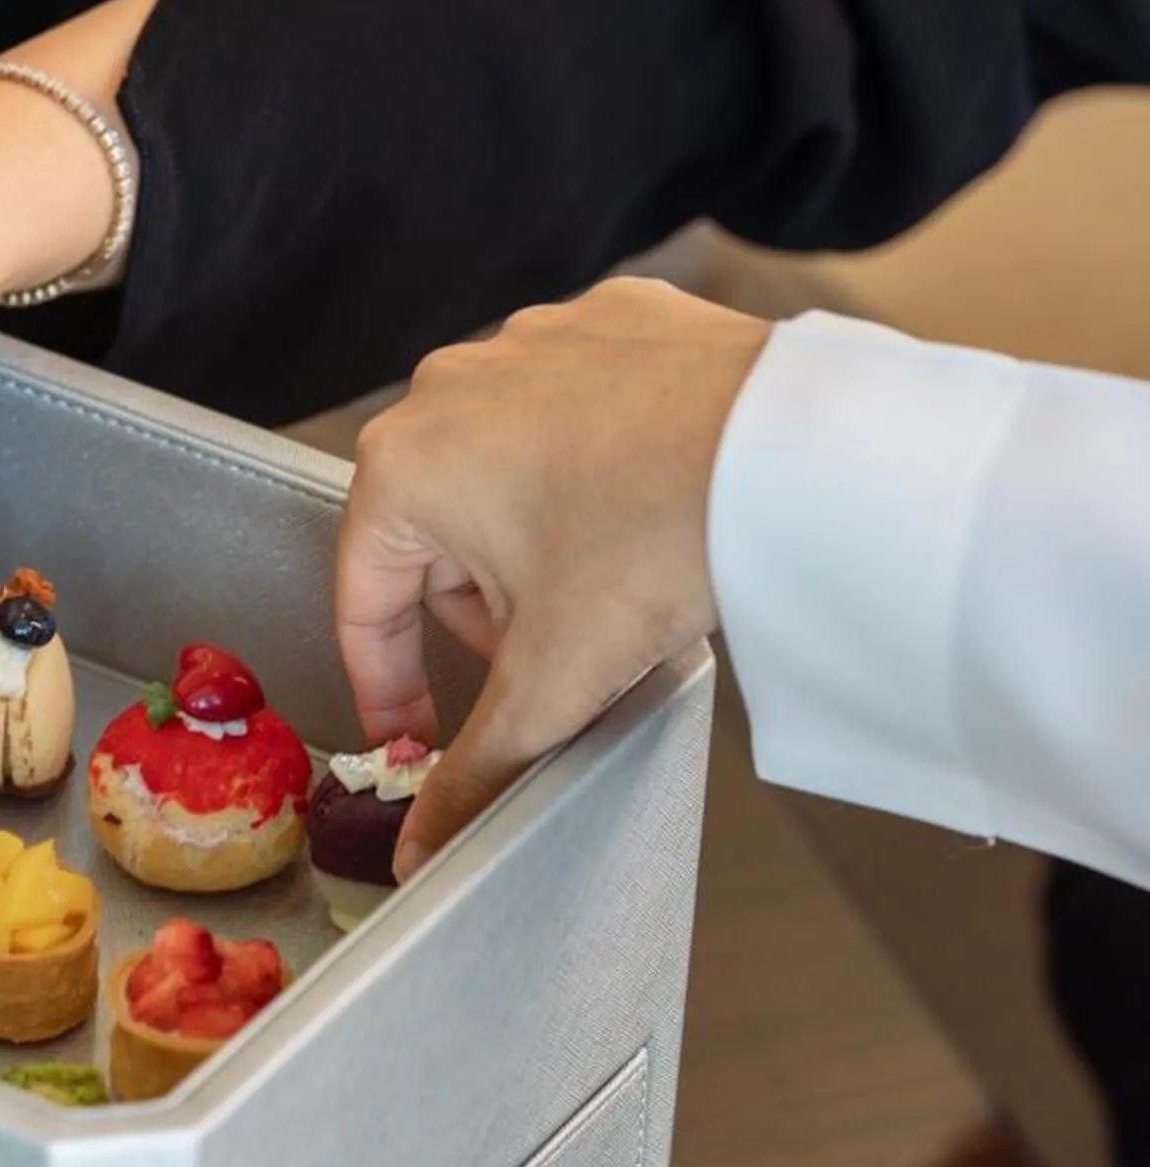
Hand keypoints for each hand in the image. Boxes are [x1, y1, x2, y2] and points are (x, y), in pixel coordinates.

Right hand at [336, 277, 771, 873]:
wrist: (802, 448)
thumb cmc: (664, 535)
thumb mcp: (554, 679)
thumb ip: (476, 771)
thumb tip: (424, 847)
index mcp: (400, 466)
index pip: (365, 604)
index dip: (395, 690)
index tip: (424, 737)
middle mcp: (446, 388)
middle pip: (437, 538)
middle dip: (486, 611)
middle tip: (555, 657)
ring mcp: (530, 342)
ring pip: (505, 470)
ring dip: (539, 539)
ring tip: (615, 578)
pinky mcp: (611, 320)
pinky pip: (577, 409)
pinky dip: (600, 463)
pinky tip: (648, 502)